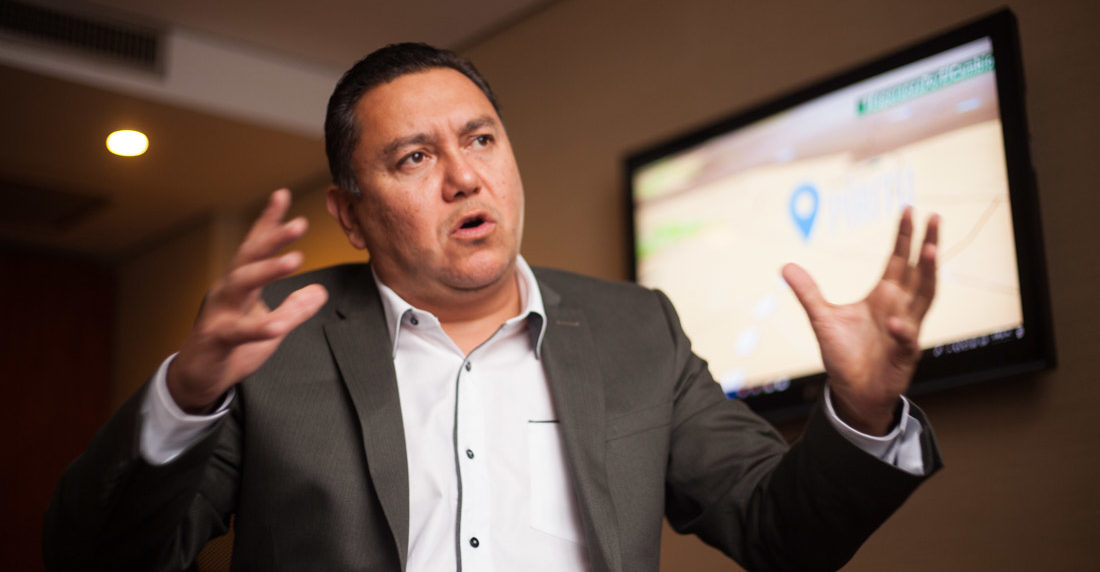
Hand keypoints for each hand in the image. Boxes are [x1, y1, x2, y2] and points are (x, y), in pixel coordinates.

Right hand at [166, 189, 327, 412]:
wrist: (199, 378)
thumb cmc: (233, 346)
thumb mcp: (271, 325)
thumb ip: (294, 308)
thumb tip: (320, 291)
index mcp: (240, 284)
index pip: (255, 247)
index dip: (268, 221)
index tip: (282, 194)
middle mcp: (227, 291)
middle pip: (249, 257)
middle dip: (273, 238)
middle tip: (300, 223)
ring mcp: (219, 313)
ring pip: (241, 284)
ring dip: (268, 270)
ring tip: (295, 260)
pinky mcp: (216, 339)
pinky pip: (238, 331)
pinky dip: (259, 327)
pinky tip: (278, 324)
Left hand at [783, 207, 938, 434]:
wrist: (853, 390)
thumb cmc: (845, 353)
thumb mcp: (821, 318)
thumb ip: (808, 292)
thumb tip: (785, 266)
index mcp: (884, 296)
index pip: (897, 259)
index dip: (903, 236)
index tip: (908, 209)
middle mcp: (900, 308)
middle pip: (919, 270)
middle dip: (928, 244)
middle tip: (935, 217)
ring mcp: (907, 329)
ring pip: (926, 297)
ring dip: (930, 275)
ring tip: (931, 251)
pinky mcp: (905, 354)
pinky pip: (908, 339)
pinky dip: (903, 331)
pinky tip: (896, 323)